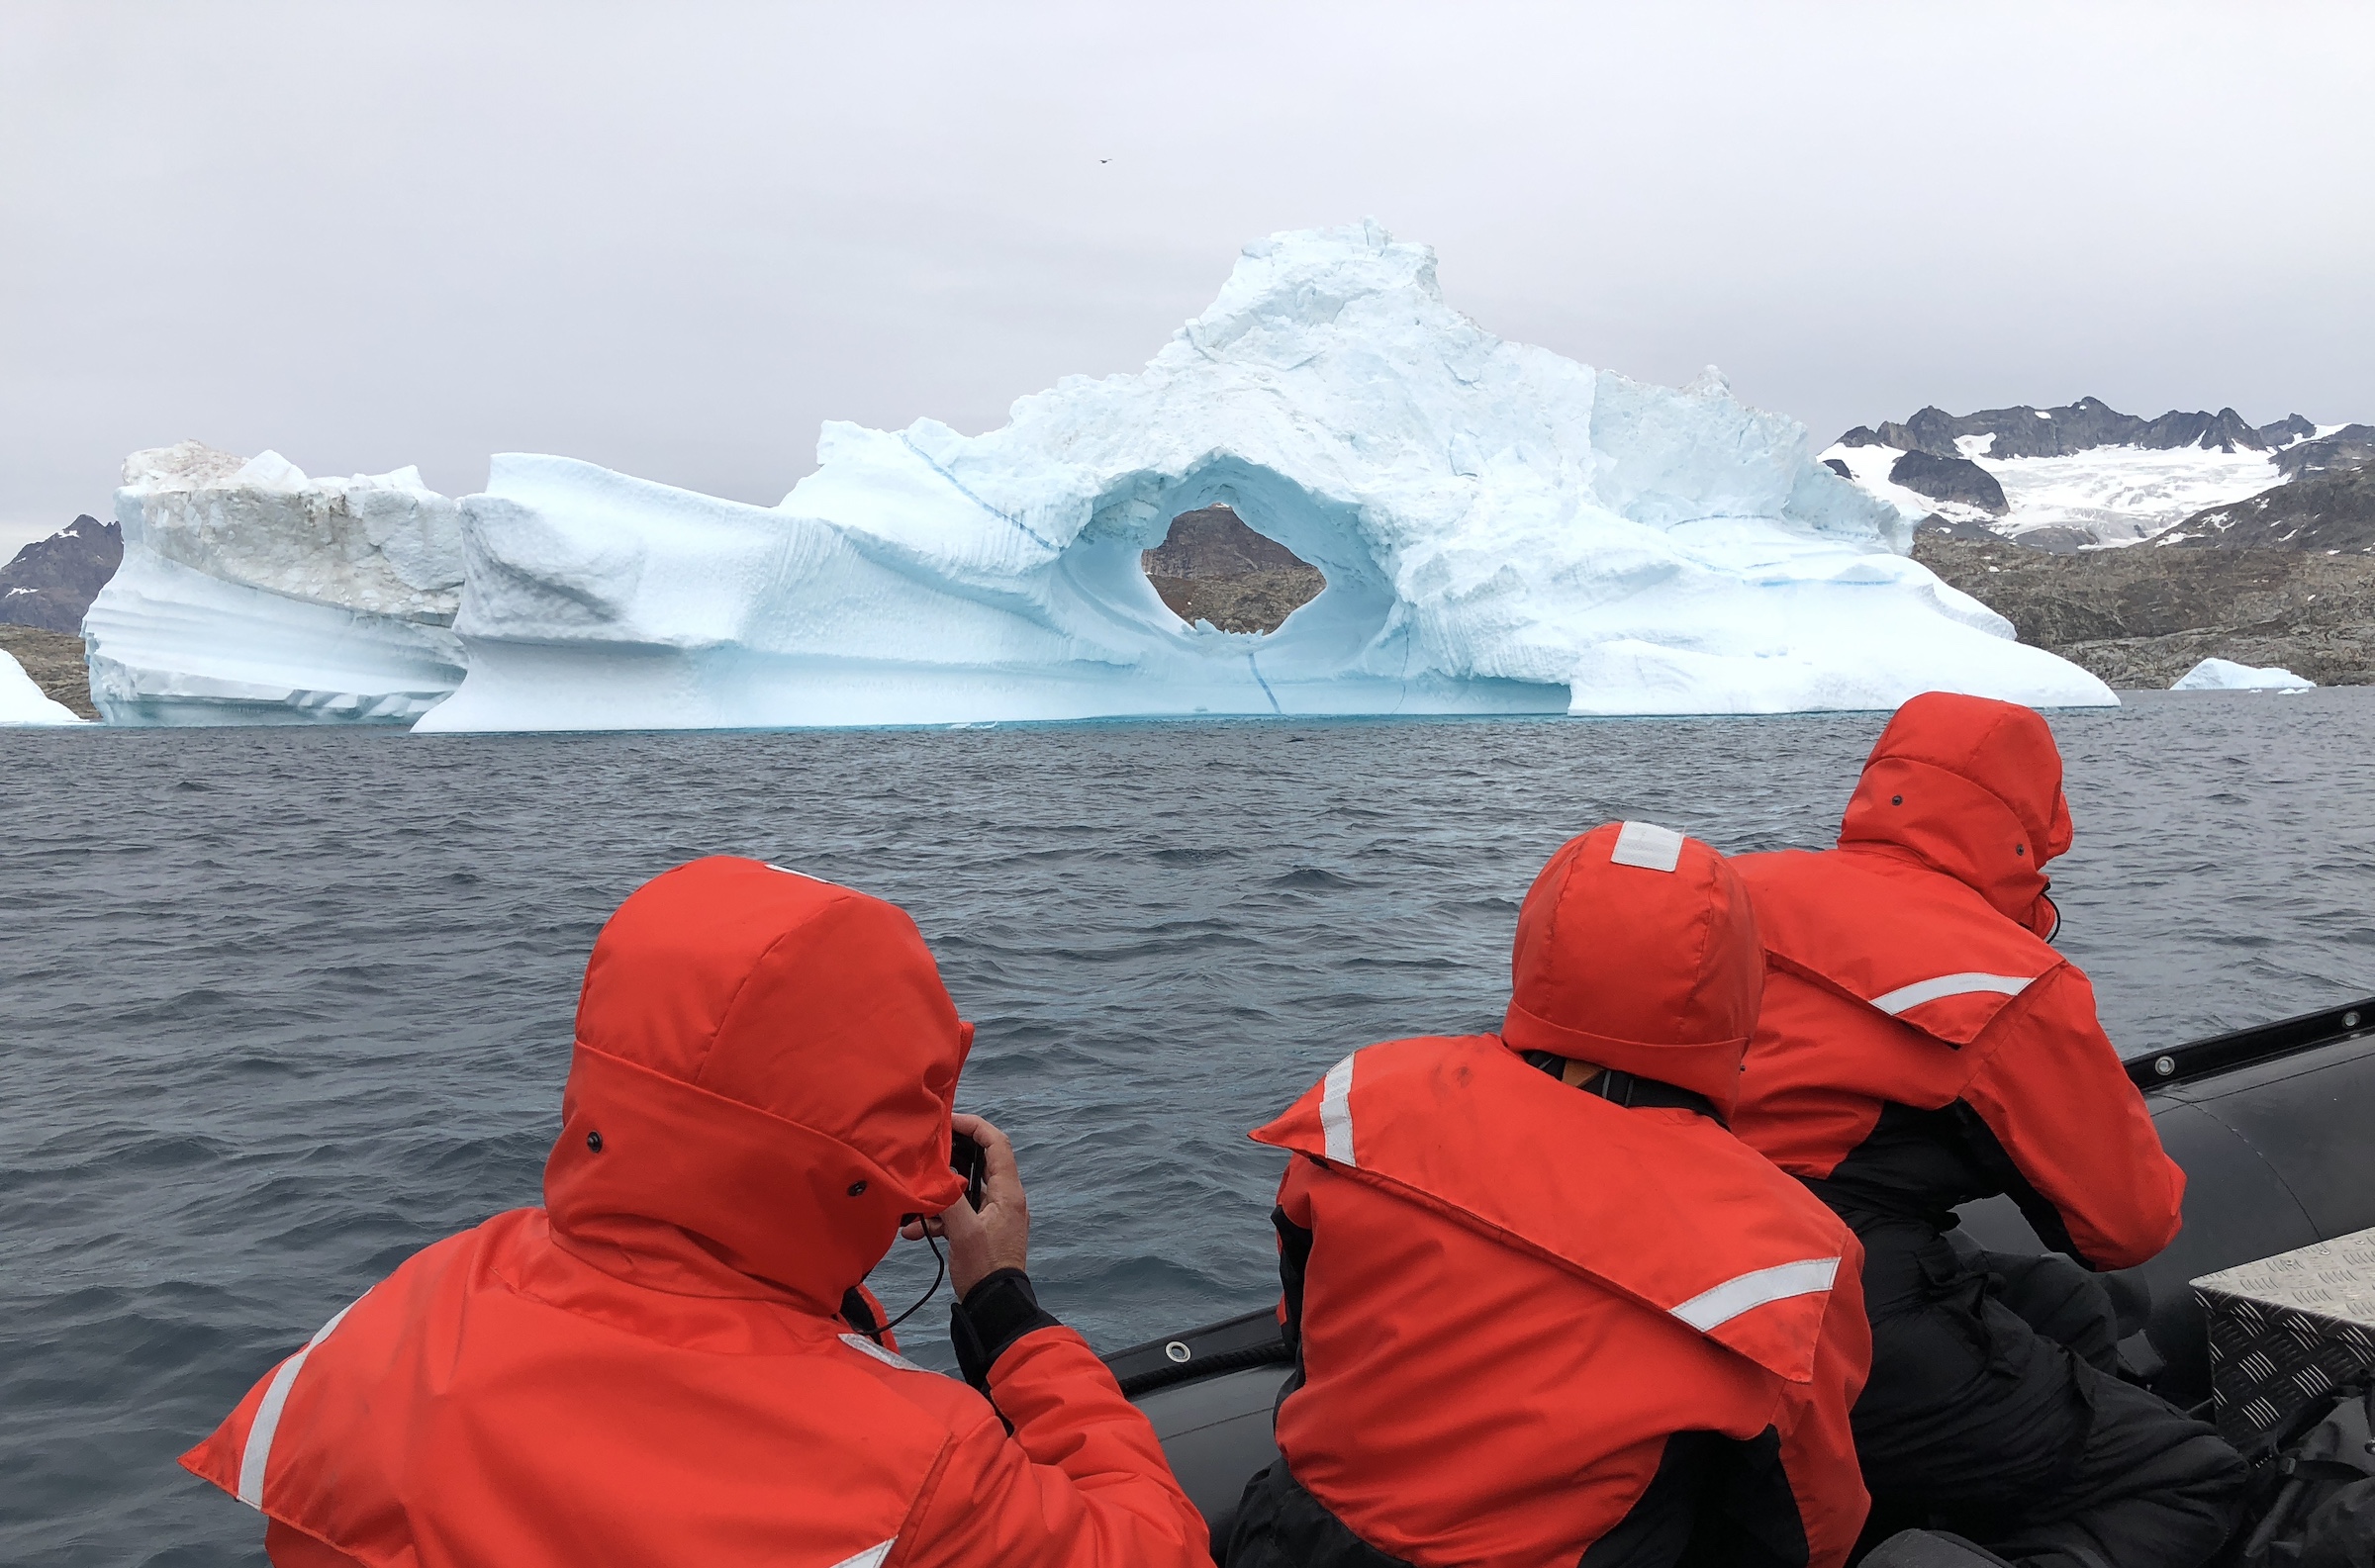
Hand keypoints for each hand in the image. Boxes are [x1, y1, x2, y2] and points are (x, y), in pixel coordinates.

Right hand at [898, 1113, 1028, 1298]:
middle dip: (950, 1158)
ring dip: (940, 1194)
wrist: (993, 1306)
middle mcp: (1005, 1198)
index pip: (996, 1143)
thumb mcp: (964, 1231)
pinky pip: (960, 1212)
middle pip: (979, 1162)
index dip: (974, 1126)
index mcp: (1008, 1192)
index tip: (948, 1121)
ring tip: (915, 1201)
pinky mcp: (983, 1230)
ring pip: (965, 1190)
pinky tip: (914, 1231)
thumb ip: (949, 1199)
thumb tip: (934, 1176)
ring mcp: (995, 1214)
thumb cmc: (984, 1268)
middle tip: (926, 1154)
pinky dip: (940, 1217)